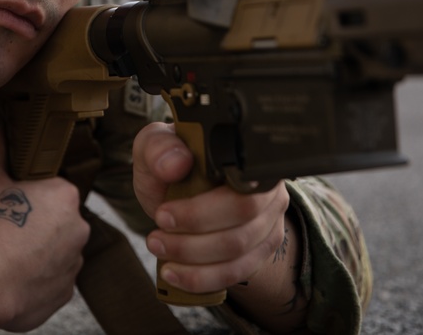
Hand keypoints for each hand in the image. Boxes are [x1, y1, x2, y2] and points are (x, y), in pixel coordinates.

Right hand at [0, 127, 89, 333]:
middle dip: (36, 224)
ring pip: (57, 252)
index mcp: (65, 196)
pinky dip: (36, 280)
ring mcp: (74, 263)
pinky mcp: (64, 293)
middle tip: (5, 229)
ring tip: (7, 257)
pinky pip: (51, 281)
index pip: (51, 189)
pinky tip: (13, 279)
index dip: (28, 196)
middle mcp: (80, 228)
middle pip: (57, 220)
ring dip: (38, 253)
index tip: (10, 205)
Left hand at [132, 122, 289, 293]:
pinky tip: (176, 274)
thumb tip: (177, 164)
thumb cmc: (169, 163)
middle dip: (193, 237)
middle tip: (156, 237)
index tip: (163, 214)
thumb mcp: (153, 145)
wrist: (174, 187)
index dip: (203, 207)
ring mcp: (269, 219)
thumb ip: (158, 147)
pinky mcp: (261, 248)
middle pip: (243, 219)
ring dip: (194, 261)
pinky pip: (238, 271)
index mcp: (246, 154)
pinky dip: (203, 277)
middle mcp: (268, 186)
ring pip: (240, 250)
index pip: (241, 181)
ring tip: (160, 252)